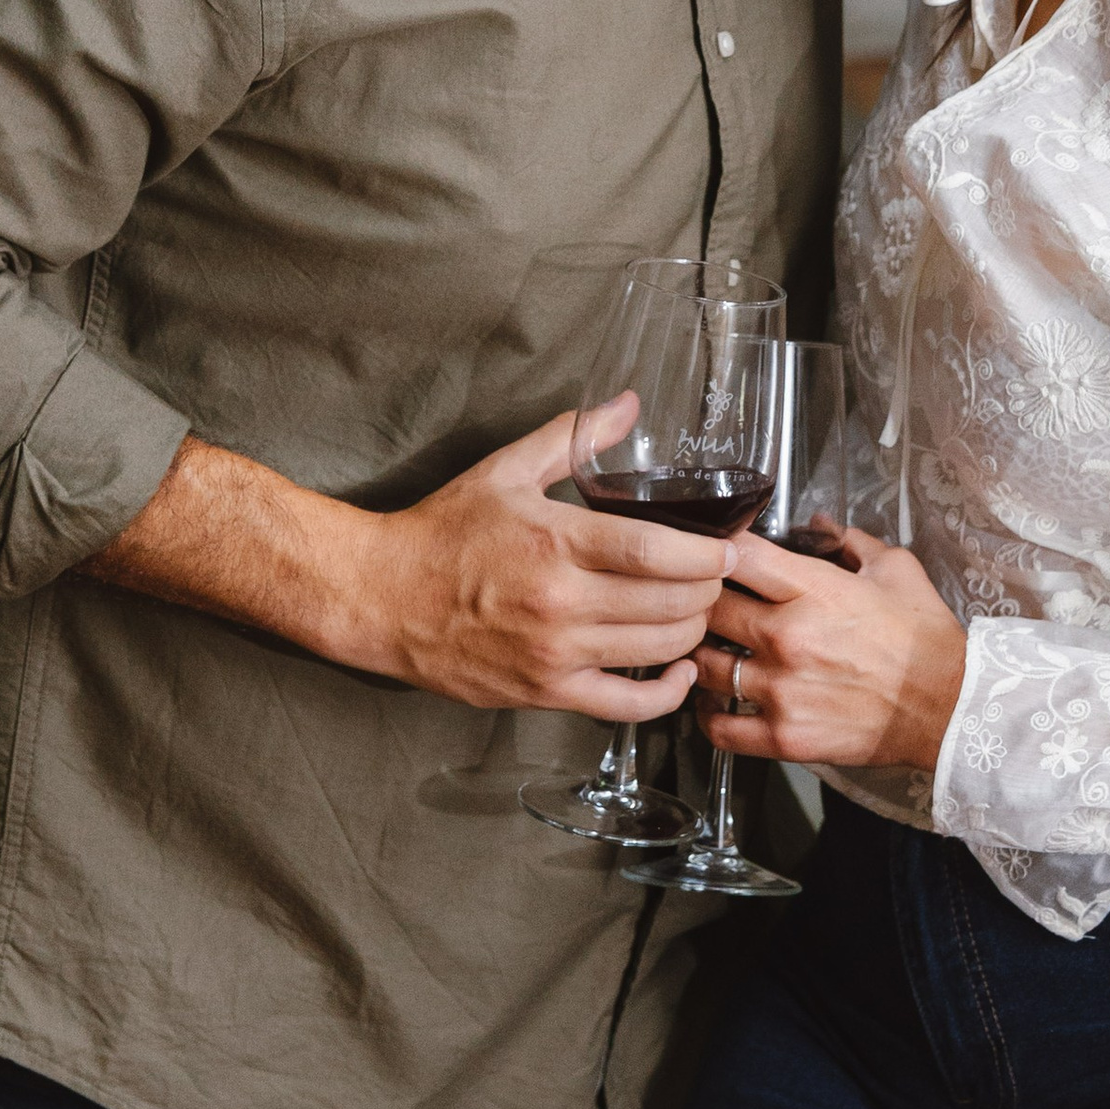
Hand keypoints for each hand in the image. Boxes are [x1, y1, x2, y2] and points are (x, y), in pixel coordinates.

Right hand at [88, 416, 727, 722]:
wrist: (380, 598)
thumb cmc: (442, 533)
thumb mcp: (507, 471)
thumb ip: (574, 438)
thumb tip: (627, 405)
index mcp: (555, 541)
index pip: (655, 550)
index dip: (705, 553)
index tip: (728, 546)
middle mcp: (560, 602)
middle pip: (669, 603)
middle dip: (709, 590)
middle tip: (718, 576)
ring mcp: (554, 653)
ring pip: (657, 649)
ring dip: (693, 631)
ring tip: (699, 611)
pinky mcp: (545, 691)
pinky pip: (626, 704)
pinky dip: (665, 692)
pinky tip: (679, 671)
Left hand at [693, 529, 967, 828]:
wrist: (948, 708)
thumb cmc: (924, 640)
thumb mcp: (897, 570)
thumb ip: (852, 542)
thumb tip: (820, 526)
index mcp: (813, 589)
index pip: (737, 555)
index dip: (717, 548)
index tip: (713, 552)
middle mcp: (787, 636)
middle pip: (706, 607)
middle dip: (699, 601)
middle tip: (699, 602)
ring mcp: (780, 689)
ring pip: (702, 667)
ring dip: (697, 655)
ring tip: (702, 650)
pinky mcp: (783, 735)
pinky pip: (720, 727)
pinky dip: (706, 715)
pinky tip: (712, 702)